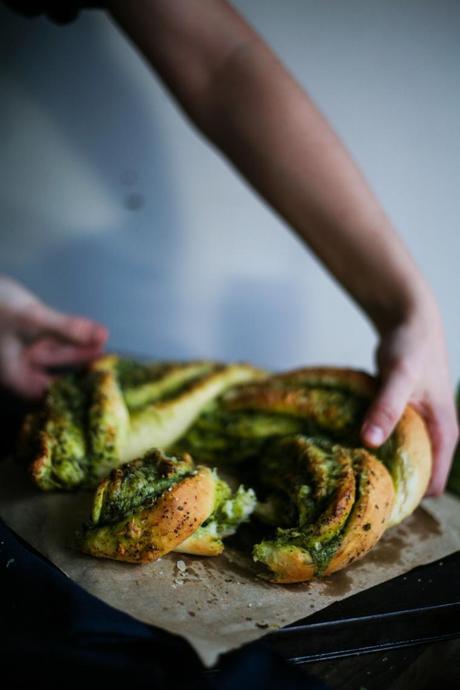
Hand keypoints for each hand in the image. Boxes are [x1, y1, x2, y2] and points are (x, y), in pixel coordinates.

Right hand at [0, 276, 107, 398]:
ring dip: (81, 347)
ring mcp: (23, 349)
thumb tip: (100, 338)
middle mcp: (19, 366)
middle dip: (83, 365)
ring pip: (58, 353)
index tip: (100, 386)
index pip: (49, 394)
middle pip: (58, 372)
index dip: (74, 392)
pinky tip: (93, 332)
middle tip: (110, 361)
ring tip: (105, 342)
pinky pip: (55, 339)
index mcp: (15, 375)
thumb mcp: (31, 318)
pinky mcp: (27, 333)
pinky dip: (72, 336)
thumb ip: (65, 328)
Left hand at [361, 304, 457, 495]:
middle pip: (415, 478)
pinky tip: (348, 446)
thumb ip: (387, 408)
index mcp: (443, 436)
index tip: (372, 502)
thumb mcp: (400, 377)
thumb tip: (370, 441)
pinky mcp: (402, 417)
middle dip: (388, 485)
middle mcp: (434, 437)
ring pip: (400, 460)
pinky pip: (389, 441)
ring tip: (347, 469)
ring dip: (378, 465)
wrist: (409, 320)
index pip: (431, 486)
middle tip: (353, 486)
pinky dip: (373, 446)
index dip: (406, 498)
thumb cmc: (412, 348)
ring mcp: (419, 428)